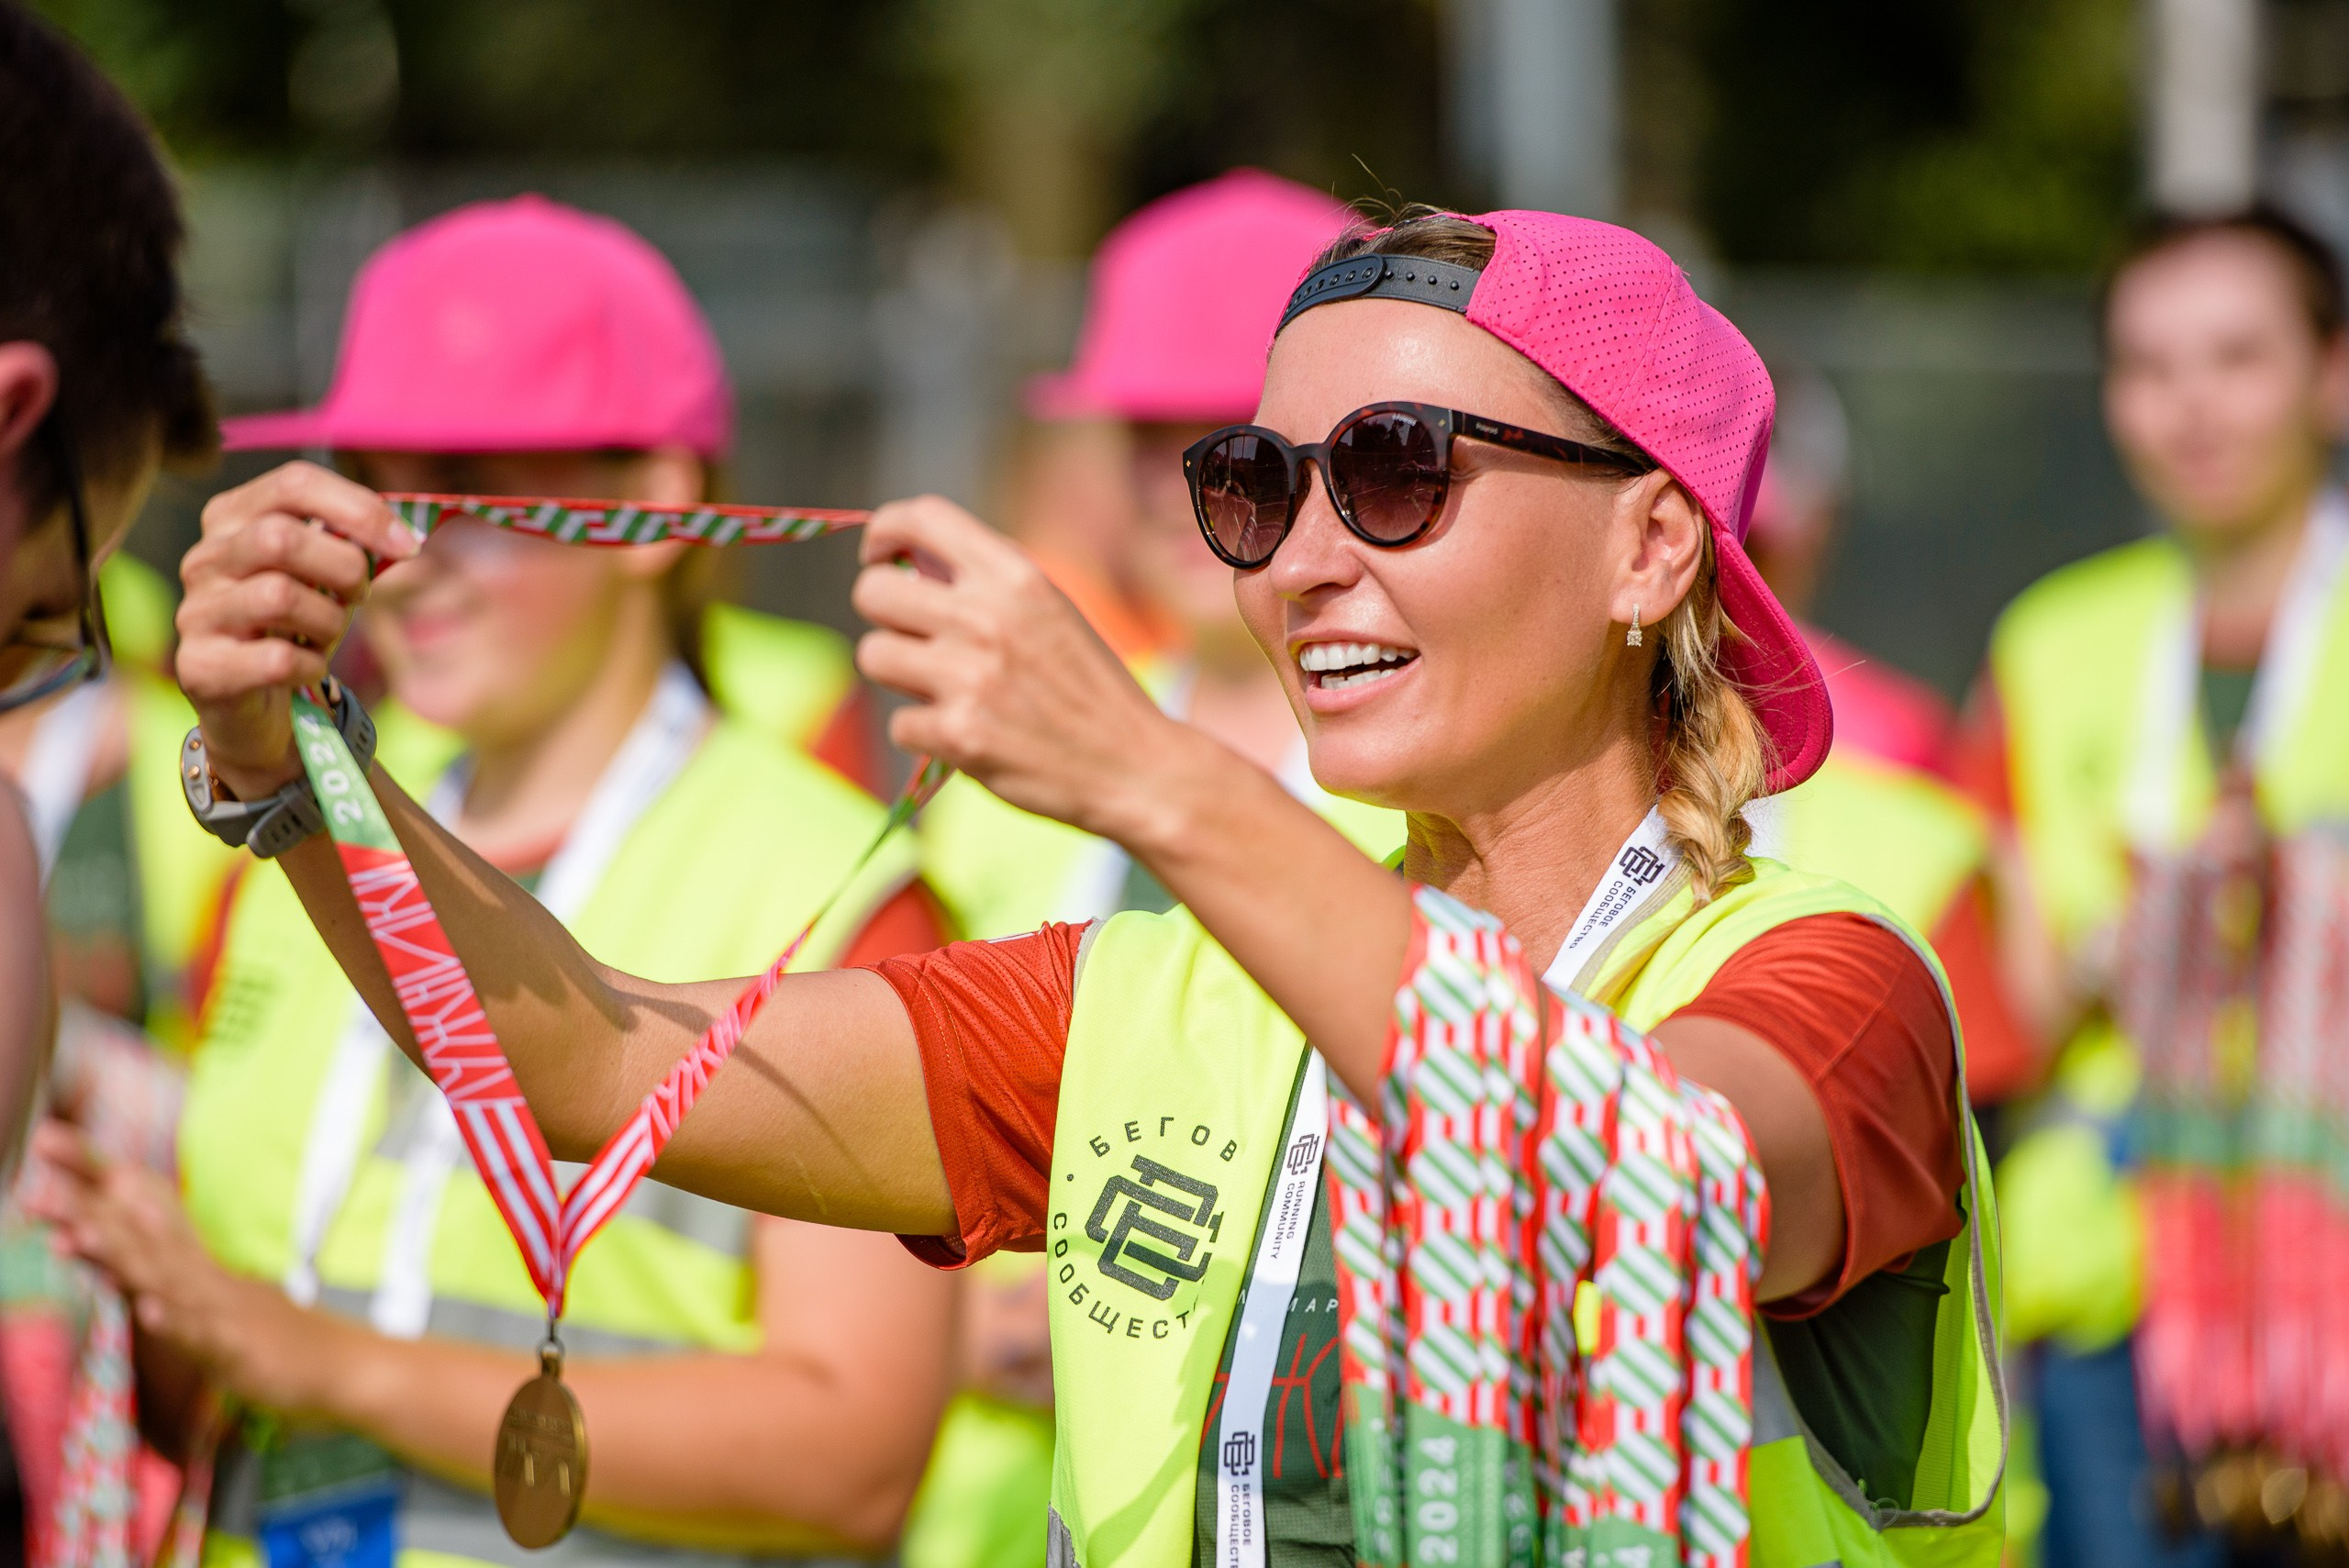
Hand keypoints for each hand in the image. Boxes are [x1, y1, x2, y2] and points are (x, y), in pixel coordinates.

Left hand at [24, 1120, 346, 1411]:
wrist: (347, 1364)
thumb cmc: (278, 1339)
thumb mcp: (218, 1304)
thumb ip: (171, 1282)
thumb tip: (122, 1266)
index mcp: (198, 1265)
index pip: (140, 1216)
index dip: (95, 1182)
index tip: (46, 1142)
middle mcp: (208, 1277)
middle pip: (143, 1238)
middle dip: (90, 1211)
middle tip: (38, 1182)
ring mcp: (226, 1310)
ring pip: (169, 1279)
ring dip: (126, 1256)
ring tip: (83, 1234)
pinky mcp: (243, 1349)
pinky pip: (206, 1336)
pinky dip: (178, 1322)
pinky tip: (150, 1311)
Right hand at [176, 462, 417, 797]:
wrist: (252, 708)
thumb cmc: (295, 628)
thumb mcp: (323, 576)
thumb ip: (351, 544)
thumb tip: (405, 538)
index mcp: (233, 519)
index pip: (294, 483)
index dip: (359, 509)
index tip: (407, 545)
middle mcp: (204, 558)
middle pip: (281, 537)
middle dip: (343, 568)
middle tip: (358, 597)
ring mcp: (196, 611)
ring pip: (279, 595)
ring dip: (328, 622)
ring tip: (327, 636)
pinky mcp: (201, 666)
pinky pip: (275, 659)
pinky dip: (311, 666)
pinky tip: (309, 670)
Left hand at [850, 496, 1194, 842]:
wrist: (1136, 766)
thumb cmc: (1090, 690)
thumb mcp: (1053, 611)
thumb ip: (990, 584)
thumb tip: (908, 565)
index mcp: (1017, 576)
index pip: (923, 518)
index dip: (884, 531)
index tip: (880, 557)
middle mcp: (989, 616)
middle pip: (874, 593)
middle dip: (885, 617)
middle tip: (915, 639)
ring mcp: (970, 677)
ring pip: (874, 655)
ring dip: (899, 676)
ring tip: (944, 691)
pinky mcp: (958, 735)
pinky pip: (899, 723)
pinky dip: (925, 735)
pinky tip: (967, 737)